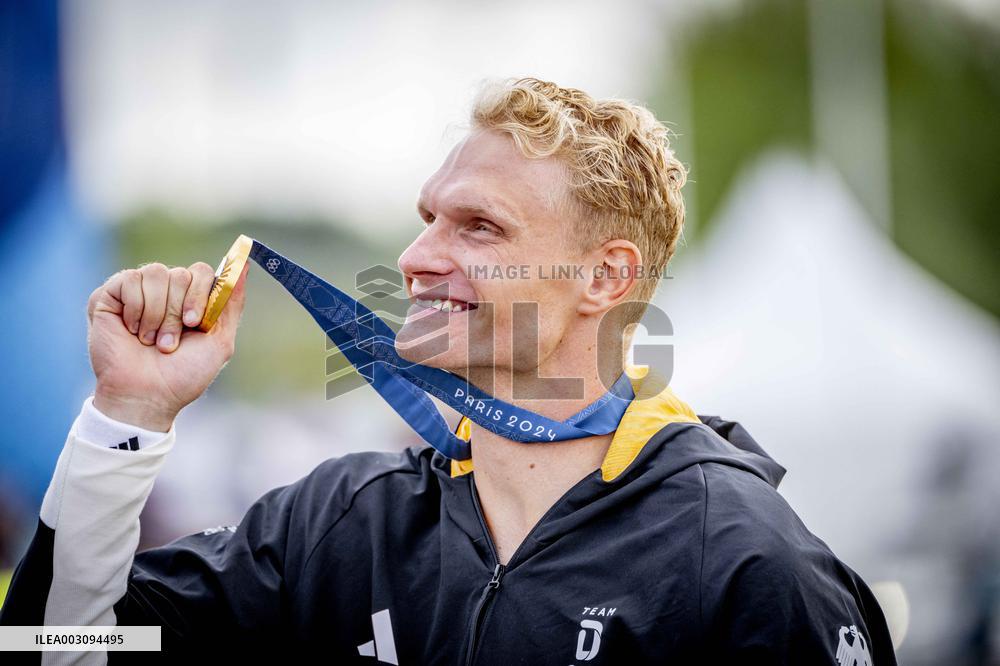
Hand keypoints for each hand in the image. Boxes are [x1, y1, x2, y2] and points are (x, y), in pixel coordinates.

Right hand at [87, 260, 248, 430]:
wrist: (147, 396)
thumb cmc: (183, 375)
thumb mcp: (220, 341)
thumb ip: (232, 304)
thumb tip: (245, 264)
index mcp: (190, 300)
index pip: (202, 271)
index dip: (201, 293)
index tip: (195, 323)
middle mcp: (165, 292)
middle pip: (181, 273)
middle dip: (177, 312)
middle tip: (169, 341)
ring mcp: (137, 292)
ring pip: (156, 273)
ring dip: (157, 314)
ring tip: (150, 340)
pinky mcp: (110, 296)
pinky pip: (129, 280)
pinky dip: (136, 308)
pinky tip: (132, 330)